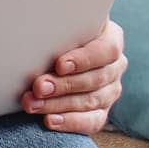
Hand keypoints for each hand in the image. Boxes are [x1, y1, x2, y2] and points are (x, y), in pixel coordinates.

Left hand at [22, 19, 126, 133]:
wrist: (54, 51)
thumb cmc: (56, 32)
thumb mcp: (60, 24)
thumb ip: (58, 26)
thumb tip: (38, 24)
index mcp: (111, 38)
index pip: (107, 50)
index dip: (84, 59)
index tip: (59, 64)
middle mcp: (115, 65)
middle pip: (96, 78)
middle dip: (64, 85)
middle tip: (38, 86)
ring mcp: (111, 90)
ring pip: (91, 101)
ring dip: (59, 104)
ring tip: (33, 104)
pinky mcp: (102, 110)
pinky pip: (92, 121)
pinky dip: (70, 123)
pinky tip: (50, 121)